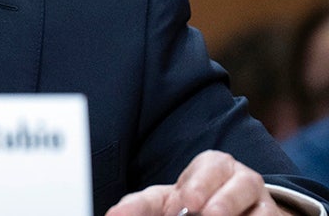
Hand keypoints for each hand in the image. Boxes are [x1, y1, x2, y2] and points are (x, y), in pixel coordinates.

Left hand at [106, 150, 292, 214]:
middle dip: (219, 200)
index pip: (206, 168)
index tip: (182, 204)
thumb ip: (139, 206)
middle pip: (238, 181)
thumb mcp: (164, 202)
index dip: (195, 185)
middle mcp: (242, 177)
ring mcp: (262, 200)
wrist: (235, 212)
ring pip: (259, 205)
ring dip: (232, 209)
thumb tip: (113, 215)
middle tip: (197, 211)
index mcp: (213, 164)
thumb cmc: (192, 204)